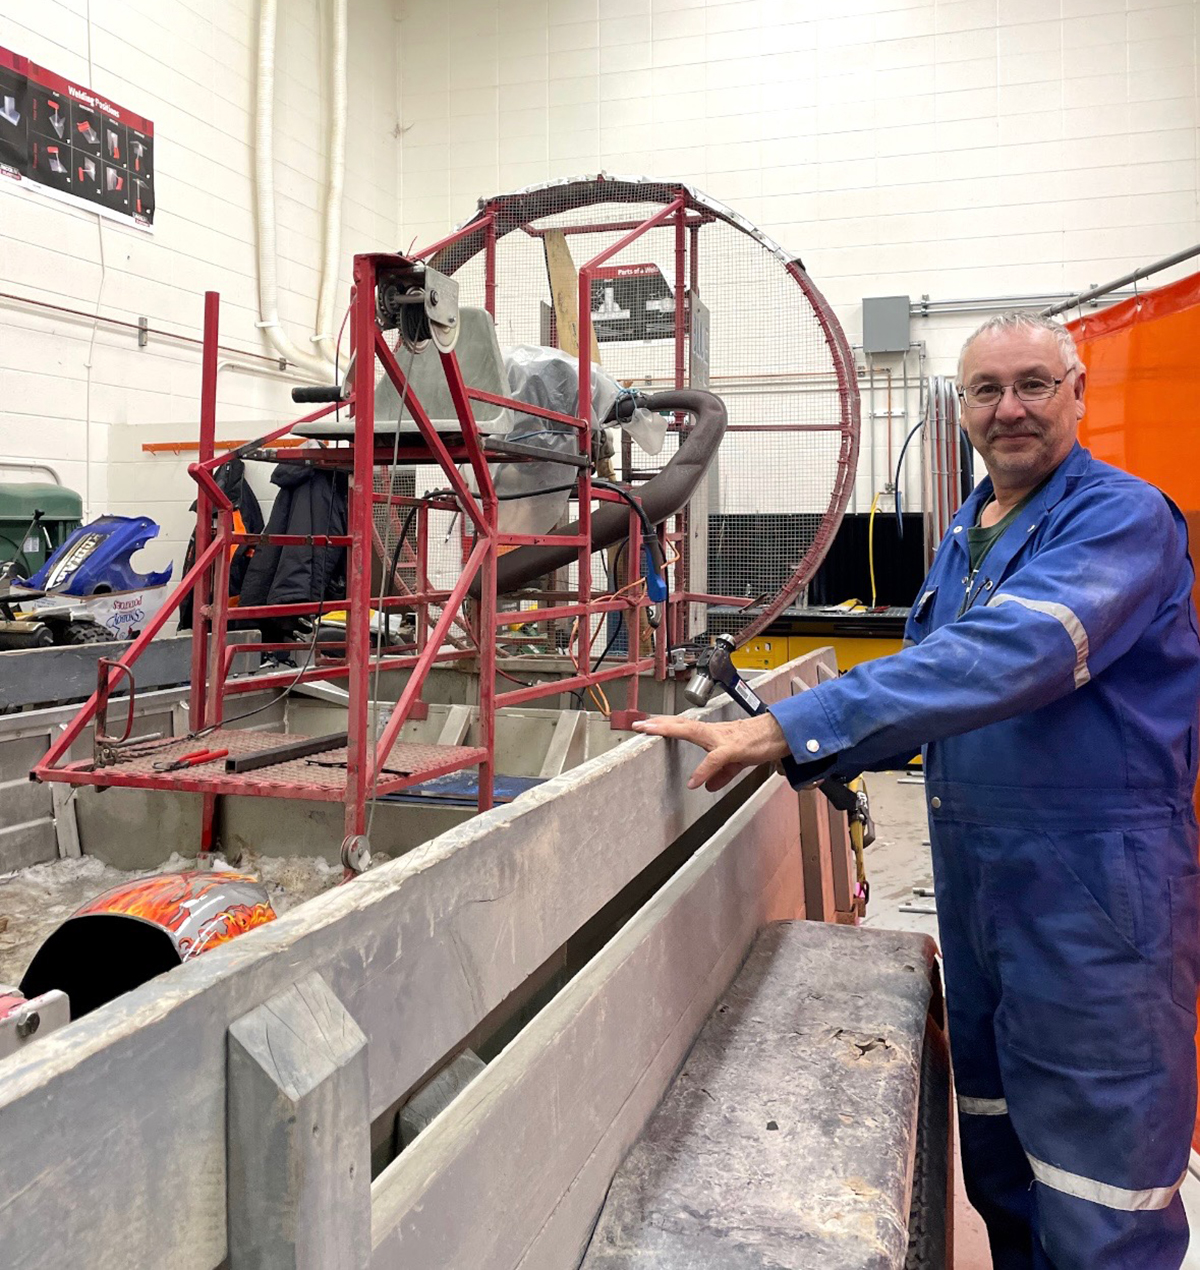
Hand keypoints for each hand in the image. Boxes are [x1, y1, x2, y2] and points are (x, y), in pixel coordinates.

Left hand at [632, 712, 791, 790]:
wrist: (782, 735)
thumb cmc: (760, 742)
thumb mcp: (736, 761)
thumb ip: (720, 773)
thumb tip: (706, 785)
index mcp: (713, 734)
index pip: (683, 726)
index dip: (664, 725)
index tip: (645, 724)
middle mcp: (714, 732)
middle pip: (681, 724)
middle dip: (658, 723)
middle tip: (638, 724)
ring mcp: (723, 738)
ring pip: (692, 731)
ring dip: (670, 730)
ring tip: (651, 732)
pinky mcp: (735, 748)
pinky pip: (716, 759)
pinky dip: (704, 770)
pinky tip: (695, 781)